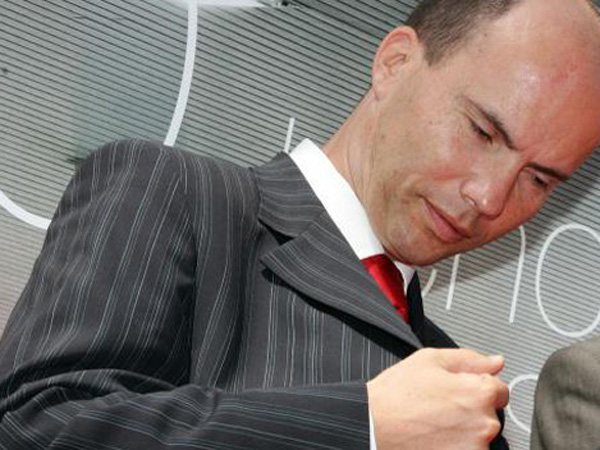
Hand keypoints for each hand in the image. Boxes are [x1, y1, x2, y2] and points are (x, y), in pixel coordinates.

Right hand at [367, 348, 508, 449]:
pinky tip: (434, 439)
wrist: (372, 426)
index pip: (500, 389)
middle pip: (490, 414)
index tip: (458, 391)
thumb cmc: (396, 394)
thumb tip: (495, 362)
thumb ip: (470, 359)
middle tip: (439, 407)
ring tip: (434, 424)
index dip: (476, 386)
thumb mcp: (430, 360)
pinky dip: (455, 446)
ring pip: (478, 436)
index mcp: (480, 393)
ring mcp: (476, 449)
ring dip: (463, 431)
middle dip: (470, 409)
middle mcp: (485, 424)